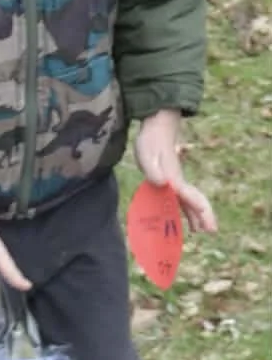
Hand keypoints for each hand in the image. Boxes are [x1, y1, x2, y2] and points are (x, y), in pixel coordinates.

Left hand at [134, 109, 216, 233]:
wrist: (157, 128)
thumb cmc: (151, 141)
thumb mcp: (147, 155)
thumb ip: (153, 170)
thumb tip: (162, 183)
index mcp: (174, 178)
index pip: (187, 195)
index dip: (195, 208)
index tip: (203, 220)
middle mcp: (178, 181)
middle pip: (194, 200)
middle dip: (203, 215)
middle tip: (211, 231)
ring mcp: (176, 182)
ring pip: (189, 201)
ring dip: (196, 215)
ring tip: (199, 231)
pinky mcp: (171, 181)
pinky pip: (181, 199)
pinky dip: (185, 210)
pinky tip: (182, 218)